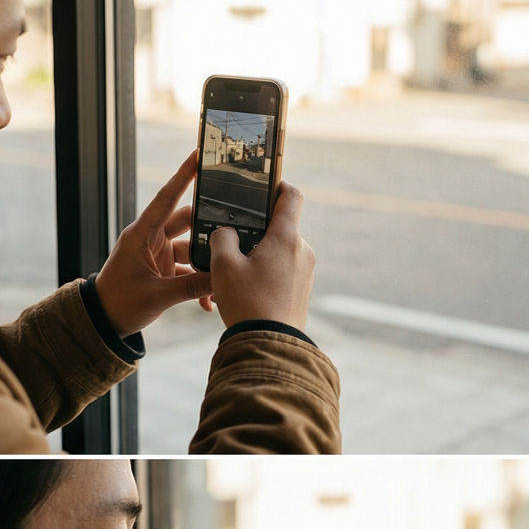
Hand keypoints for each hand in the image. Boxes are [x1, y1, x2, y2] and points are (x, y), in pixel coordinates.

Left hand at [93, 151, 211, 336]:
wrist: (103, 322)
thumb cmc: (119, 303)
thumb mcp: (157, 296)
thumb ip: (192, 288)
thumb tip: (222, 279)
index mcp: (142, 235)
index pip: (166, 199)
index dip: (183, 177)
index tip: (198, 156)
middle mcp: (151, 239)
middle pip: (188, 222)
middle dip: (210, 227)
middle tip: (234, 229)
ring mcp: (158, 254)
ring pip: (192, 248)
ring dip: (206, 263)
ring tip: (222, 278)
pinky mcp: (164, 269)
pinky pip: (189, 269)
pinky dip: (200, 282)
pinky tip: (208, 302)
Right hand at [207, 181, 314, 330]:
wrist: (269, 345)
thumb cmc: (247, 303)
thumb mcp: (223, 265)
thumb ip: (222, 237)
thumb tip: (227, 232)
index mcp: (287, 238)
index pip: (291, 196)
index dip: (277, 184)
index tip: (262, 184)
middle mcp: (302, 251)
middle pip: (279, 226)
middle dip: (256, 229)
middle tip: (232, 238)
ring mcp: (306, 271)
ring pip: (279, 250)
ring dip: (258, 253)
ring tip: (235, 271)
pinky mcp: (303, 288)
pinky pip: (283, 270)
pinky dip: (266, 271)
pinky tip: (246, 287)